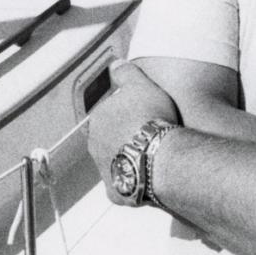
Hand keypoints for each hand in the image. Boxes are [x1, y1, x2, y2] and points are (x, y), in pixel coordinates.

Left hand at [86, 62, 177, 203]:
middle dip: (123, 139)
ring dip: (127, 160)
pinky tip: (147, 179)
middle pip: (108, 140)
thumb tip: (115, 63)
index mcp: (98, 120)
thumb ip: (127, 74)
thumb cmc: (152, 119)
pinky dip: (133, 183)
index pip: (108, 115)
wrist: (160, 157)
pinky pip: (123, 185)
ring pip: (114, 163)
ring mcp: (103, 169)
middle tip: (148, 139)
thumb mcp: (141, 86)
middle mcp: (95, 145)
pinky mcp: (115, 191)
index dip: (127, 116)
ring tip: (150, 159)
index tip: (143, 118)